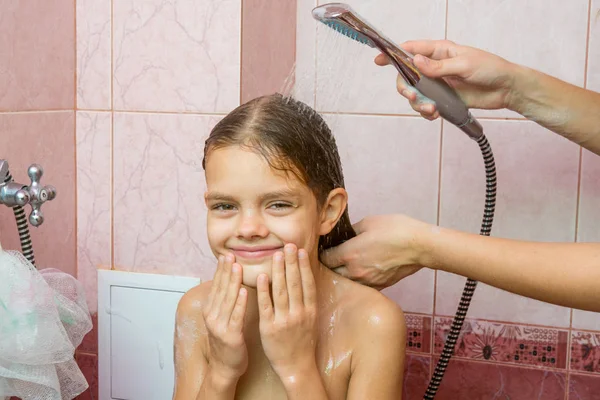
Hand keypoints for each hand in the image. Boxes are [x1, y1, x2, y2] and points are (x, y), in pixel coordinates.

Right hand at [202, 254, 248, 382]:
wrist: (225, 367)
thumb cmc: (228, 340)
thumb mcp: (222, 318)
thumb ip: (226, 300)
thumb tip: (230, 280)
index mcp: (210, 310)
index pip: (216, 285)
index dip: (221, 270)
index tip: (226, 255)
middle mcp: (212, 316)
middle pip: (220, 289)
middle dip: (226, 271)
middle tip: (231, 255)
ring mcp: (220, 326)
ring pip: (227, 300)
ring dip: (233, 283)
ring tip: (238, 267)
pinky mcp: (231, 336)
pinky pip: (236, 317)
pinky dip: (240, 304)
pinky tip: (246, 292)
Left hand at [257, 244, 317, 382]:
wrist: (296, 366)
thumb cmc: (302, 341)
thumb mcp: (310, 320)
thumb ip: (306, 301)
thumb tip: (304, 278)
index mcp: (310, 311)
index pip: (307, 283)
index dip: (304, 266)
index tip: (300, 250)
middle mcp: (299, 314)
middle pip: (294, 283)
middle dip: (291, 262)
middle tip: (288, 245)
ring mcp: (284, 320)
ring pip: (281, 291)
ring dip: (278, 271)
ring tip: (276, 254)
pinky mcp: (269, 328)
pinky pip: (266, 305)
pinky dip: (264, 290)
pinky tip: (262, 276)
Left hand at [321, 214, 430, 289]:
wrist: (420, 245)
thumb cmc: (396, 230)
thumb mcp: (368, 222)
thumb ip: (351, 230)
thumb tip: (344, 235)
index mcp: (349, 254)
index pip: (324, 259)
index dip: (322, 253)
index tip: (324, 248)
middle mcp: (355, 271)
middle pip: (332, 273)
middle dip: (330, 266)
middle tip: (333, 257)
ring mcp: (368, 281)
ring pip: (347, 282)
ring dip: (344, 274)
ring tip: (347, 264)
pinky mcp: (380, 286)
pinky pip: (362, 286)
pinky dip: (359, 280)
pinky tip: (363, 270)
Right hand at [375, 39, 516, 119]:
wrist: (506, 89)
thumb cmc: (491, 69)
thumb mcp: (464, 64)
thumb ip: (439, 66)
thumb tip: (416, 62)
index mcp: (439, 51)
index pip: (411, 50)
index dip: (393, 54)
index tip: (379, 59)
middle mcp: (434, 67)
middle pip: (407, 76)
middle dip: (406, 88)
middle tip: (413, 97)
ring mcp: (437, 84)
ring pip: (415, 94)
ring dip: (418, 104)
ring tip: (431, 109)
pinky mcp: (443, 99)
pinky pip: (425, 106)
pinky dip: (426, 112)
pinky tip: (435, 114)